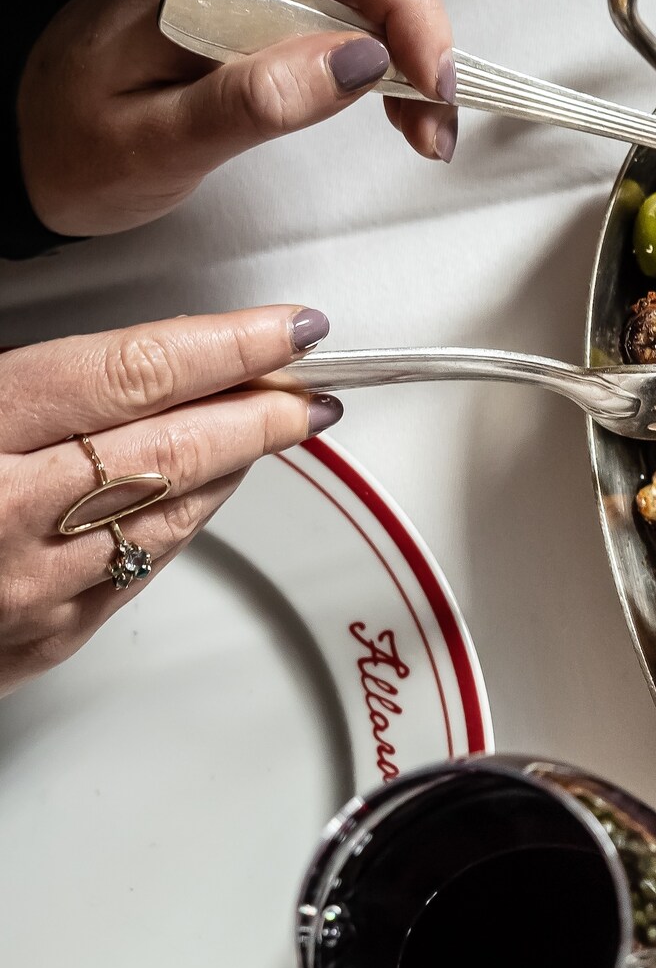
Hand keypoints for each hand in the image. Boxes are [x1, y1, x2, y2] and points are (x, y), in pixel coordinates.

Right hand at [0, 305, 336, 694]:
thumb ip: (17, 375)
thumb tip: (127, 359)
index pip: (136, 374)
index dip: (229, 346)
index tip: (289, 328)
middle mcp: (10, 513)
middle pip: (176, 447)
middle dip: (262, 410)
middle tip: (313, 383)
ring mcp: (32, 587)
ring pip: (173, 513)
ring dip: (235, 464)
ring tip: (275, 424)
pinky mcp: (42, 640)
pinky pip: (139, 568)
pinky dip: (182, 520)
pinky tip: (204, 491)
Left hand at [16, 0, 454, 237]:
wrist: (22, 139)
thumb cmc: (73, 143)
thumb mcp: (157, 142)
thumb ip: (255, 100)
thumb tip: (356, 63)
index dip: (412, 11)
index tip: (432, 83)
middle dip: (424, 33)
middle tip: (434, 116)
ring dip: (411, 49)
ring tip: (417, 124)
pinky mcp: (253, 2)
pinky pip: (342, 6)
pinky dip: (385, 56)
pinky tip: (388, 103)